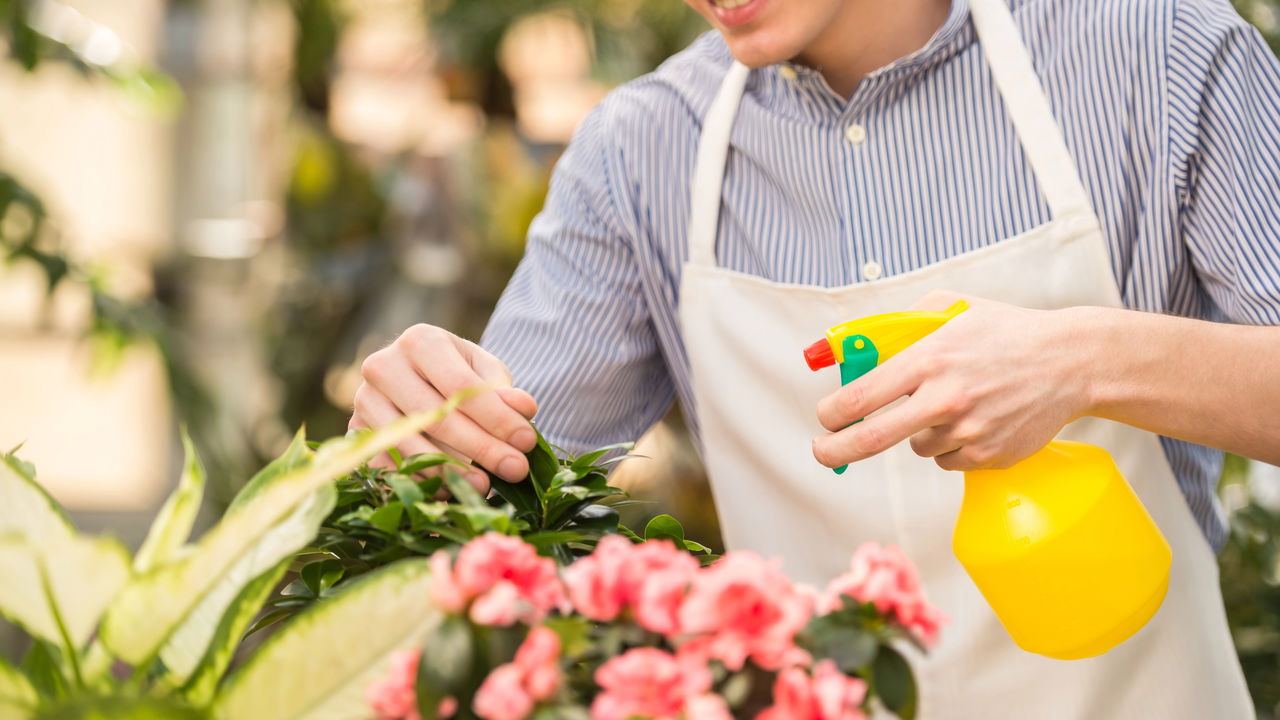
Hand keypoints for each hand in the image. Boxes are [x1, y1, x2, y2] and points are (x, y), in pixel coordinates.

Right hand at [350, 324, 538, 493]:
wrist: (416, 382)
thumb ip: (505, 391)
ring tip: (486, 485)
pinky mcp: (356, 435)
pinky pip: (389, 466)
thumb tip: (523, 409)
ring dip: (451, 471)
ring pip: (409, 445)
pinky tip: (453, 490)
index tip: (526, 442)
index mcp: (420, 341)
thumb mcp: (485, 373)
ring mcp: (363, 402)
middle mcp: (383, 367)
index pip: (460, 386)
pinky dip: (421, 482)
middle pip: (435, 417)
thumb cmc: (458, 375)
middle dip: (481, 448)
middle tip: (515, 470)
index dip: (496, 417)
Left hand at [812, 291, 1095, 471]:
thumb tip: (851, 348)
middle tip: (822, 451)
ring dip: (920, 432)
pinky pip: (948, 459)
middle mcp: (945, 398)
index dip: (832, 413)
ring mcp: (969, 430)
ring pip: (917, 447)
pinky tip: (978, 418)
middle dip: (835, 449)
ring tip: (955, 404)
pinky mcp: (989, 455)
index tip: (823, 418)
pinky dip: (952, 444)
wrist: (1069, 361)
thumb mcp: (949, 308)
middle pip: (871, 439)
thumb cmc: (1001, 331)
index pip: (861, 396)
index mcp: (929, 358)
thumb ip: (898, 326)